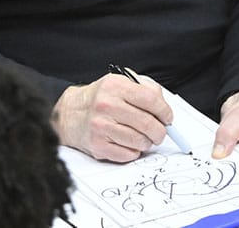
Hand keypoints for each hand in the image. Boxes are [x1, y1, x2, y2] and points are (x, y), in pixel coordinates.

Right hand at [52, 73, 173, 161]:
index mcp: (115, 86)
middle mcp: (107, 105)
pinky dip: (133, 152)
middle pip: (147, 123)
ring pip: (140, 141)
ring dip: (147, 143)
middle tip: (160, 133)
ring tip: (142, 137)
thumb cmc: (100, 99)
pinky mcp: (98, 145)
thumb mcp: (120, 83)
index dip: (165, 112)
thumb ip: (145, 89)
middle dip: (160, 132)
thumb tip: (164, 109)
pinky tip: (128, 143)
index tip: (167, 118)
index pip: (151, 99)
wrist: (71, 113)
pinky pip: (128, 155)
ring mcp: (101, 126)